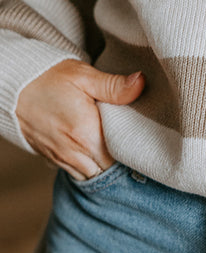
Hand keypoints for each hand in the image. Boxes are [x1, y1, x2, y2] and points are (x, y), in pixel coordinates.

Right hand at [15, 59, 144, 180]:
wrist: (14, 88)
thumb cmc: (50, 79)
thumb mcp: (84, 76)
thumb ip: (114, 85)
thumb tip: (141, 83)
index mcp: (85, 134)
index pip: (121, 157)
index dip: (135, 152)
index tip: (143, 140)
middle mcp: (74, 153)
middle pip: (109, 171)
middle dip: (123, 161)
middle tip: (133, 144)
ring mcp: (62, 159)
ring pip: (93, 176)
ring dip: (106, 166)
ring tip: (118, 149)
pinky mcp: (53, 159)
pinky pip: (78, 173)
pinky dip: (90, 167)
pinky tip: (98, 151)